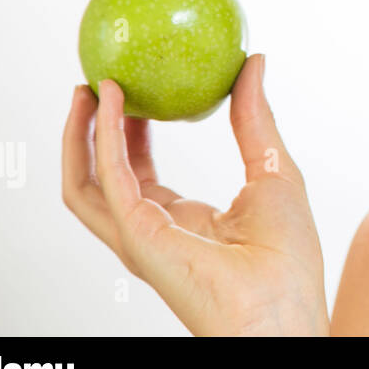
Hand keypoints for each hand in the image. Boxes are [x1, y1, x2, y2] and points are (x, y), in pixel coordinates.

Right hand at [62, 54, 328, 334]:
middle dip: (90, 131)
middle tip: (97, 82)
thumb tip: (255, 61)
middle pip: (99, 178)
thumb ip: (254, 118)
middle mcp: (151, 231)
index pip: (139, 173)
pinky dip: (104, 138)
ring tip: (88, 89)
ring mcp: (138, 238)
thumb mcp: (273, 169)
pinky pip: (109, 181)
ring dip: (79, 135)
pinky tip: (115, 101)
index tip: (132, 88)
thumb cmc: (289, 257)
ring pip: (84, 184)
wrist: (286, 306)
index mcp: (181, 221)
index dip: (130, 130)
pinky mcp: (138, 236)